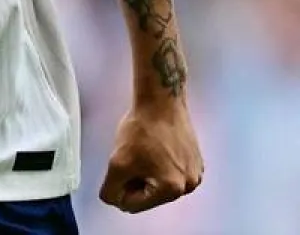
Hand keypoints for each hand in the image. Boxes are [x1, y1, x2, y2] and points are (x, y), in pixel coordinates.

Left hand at [99, 98, 203, 213]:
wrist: (160, 102)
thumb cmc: (142, 129)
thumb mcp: (117, 163)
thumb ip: (112, 188)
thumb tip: (112, 200)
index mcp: (173, 190)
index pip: (135, 205)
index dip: (119, 190)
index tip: (115, 173)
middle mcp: (189, 185)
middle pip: (149, 196)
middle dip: (134, 181)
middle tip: (128, 159)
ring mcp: (195, 172)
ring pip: (159, 184)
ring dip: (145, 173)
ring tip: (141, 152)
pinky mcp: (195, 160)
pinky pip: (170, 171)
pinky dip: (157, 164)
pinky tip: (152, 148)